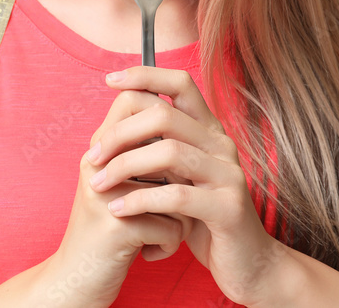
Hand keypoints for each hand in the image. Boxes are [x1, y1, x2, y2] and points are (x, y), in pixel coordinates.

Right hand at [43, 86, 193, 307]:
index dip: (162, 113)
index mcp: (98, 150)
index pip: (132, 99)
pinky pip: (173, 226)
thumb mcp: (116, 187)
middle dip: (179, 178)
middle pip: (162, 142)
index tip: (173, 149)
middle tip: (170, 202)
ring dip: (177, 217)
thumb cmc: (107, 232)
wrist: (75, 282)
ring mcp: (105, 194)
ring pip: (177, 190)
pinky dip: (170, 244)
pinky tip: (149, 253)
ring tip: (158, 229)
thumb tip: (179, 122)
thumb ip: (139, 154)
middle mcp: (97, 164)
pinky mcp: (117, 227)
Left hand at [86, 66, 284, 305]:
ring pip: (169, 153)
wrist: (246, 264)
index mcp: (209, 131)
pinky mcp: (227, 208)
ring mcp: (228, 175)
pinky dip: (140, 201)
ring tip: (98, 185)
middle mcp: (222, 145)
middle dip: (120, 134)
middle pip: (165, 117)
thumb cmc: (204, 218)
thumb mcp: (182, 176)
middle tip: (92, 156)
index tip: (110, 79)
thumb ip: (161, 149)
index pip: (181, 84)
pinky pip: (176, 196)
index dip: (145, 75)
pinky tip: (118, 210)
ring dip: (124, 167)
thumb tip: (116, 123)